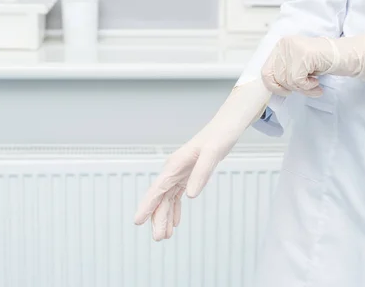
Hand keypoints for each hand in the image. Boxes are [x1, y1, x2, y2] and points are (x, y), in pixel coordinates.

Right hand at [134, 79, 270, 240]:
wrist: (227, 126)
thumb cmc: (219, 136)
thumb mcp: (213, 154)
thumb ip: (201, 174)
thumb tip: (190, 195)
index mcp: (175, 165)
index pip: (157, 189)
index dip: (147, 206)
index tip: (137, 221)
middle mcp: (173, 170)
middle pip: (161, 198)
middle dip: (157, 218)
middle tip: (159, 238)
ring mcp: (180, 173)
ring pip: (167, 199)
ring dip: (165, 216)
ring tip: (164, 236)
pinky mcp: (188, 175)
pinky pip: (176, 195)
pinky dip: (175, 209)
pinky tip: (175, 222)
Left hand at [261, 34, 364, 96]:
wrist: (346, 55)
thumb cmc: (323, 62)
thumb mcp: (298, 66)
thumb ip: (284, 72)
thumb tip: (270, 87)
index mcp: (281, 46)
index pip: (265, 72)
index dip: (275, 86)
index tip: (287, 91)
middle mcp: (285, 44)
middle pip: (277, 79)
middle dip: (293, 88)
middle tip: (308, 86)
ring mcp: (293, 48)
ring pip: (288, 81)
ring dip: (303, 89)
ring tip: (315, 84)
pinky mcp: (304, 55)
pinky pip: (298, 81)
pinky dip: (308, 87)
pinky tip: (317, 82)